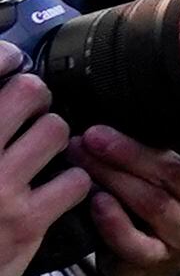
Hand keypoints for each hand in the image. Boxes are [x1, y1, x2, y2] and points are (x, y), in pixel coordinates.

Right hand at [0, 71, 87, 275]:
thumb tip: (4, 72)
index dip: (4, 57)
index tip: (11, 60)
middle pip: (26, 92)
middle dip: (36, 97)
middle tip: (32, 109)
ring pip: (56, 131)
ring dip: (57, 139)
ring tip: (43, 152)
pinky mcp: (26, 218)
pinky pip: (75, 179)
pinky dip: (74, 182)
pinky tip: (58, 189)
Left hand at [76, 128, 179, 275]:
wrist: (157, 257)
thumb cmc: (161, 197)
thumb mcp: (172, 169)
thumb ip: (161, 145)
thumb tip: (114, 110)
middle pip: (174, 175)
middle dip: (128, 153)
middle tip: (93, 136)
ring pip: (152, 203)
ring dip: (112, 178)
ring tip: (81, 159)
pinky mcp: (160, 259)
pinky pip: (136, 242)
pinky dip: (114, 222)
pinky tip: (96, 201)